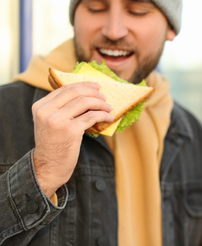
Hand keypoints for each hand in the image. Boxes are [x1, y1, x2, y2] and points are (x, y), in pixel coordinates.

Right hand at [32, 82, 113, 197]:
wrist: (48, 167)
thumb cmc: (53, 144)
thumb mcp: (49, 122)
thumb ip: (60, 108)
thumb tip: (85, 94)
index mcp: (40, 106)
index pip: (65, 88)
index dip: (83, 85)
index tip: (96, 86)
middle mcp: (46, 111)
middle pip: (75, 93)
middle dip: (94, 93)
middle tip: (104, 97)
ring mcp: (58, 120)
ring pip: (85, 103)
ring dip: (101, 104)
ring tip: (108, 108)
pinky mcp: (71, 130)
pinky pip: (92, 117)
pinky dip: (103, 115)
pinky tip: (108, 117)